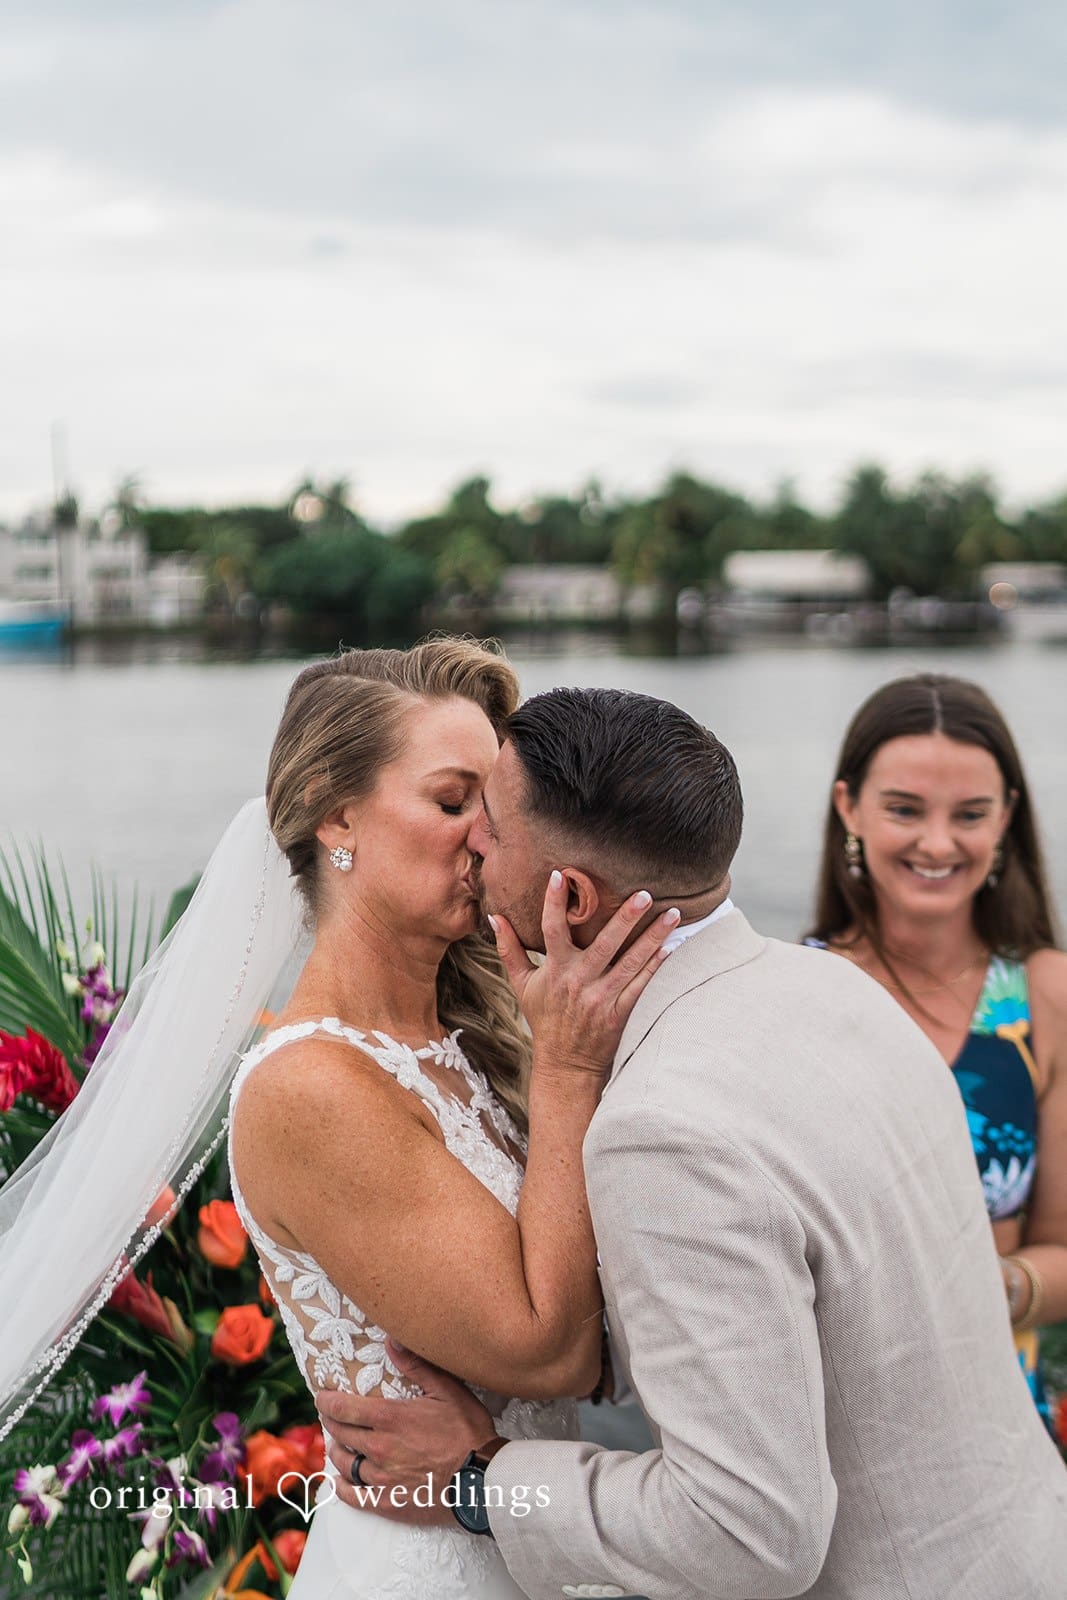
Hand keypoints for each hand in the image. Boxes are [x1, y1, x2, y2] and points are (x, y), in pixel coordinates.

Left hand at [316, 1341, 499, 1525]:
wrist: (481, 1480)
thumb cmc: (467, 1432)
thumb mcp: (447, 1390)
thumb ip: (417, 1366)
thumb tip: (391, 1341)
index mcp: (389, 1418)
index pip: (343, 1408)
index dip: (327, 1400)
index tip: (321, 1396)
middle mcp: (378, 1448)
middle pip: (341, 1433)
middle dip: (331, 1422)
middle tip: (331, 1416)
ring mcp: (381, 1478)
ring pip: (345, 1464)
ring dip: (338, 1451)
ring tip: (339, 1444)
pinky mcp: (387, 1502)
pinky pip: (354, 1497)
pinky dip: (342, 1488)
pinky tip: (339, 1482)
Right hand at [492, 870, 678, 1073]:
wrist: (565, 1065)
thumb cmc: (545, 1019)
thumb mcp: (522, 985)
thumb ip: (509, 950)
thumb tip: (495, 918)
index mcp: (555, 971)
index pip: (552, 930)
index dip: (554, 902)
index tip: (560, 875)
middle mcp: (579, 982)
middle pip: (604, 944)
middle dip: (626, 918)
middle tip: (645, 893)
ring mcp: (602, 998)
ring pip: (631, 962)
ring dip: (653, 937)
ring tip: (673, 914)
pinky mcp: (620, 1013)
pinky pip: (641, 985)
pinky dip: (656, 966)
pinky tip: (671, 947)